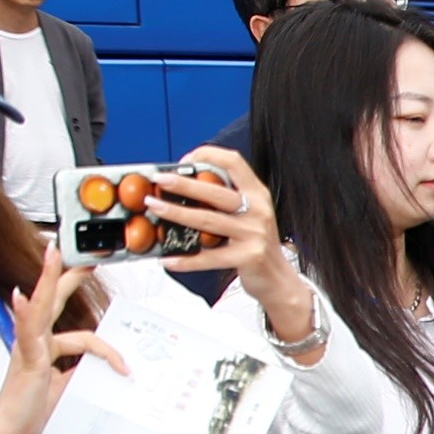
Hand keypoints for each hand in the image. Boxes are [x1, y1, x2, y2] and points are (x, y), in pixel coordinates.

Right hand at [0, 248, 127, 433]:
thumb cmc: (33, 412)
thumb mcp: (69, 388)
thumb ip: (83, 372)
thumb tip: (109, 367)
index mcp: (44, 347)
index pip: (67, 318)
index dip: (83, 307)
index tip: (97, 292)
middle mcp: (34, 342)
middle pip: (51, 300)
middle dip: (64, 274)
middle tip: (78, 250)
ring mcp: (28, 349)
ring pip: (42, 309)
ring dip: (48, 280)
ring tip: (52, 255)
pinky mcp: (26, 361)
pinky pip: (26, 333)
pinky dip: (24, 313)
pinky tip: (20, 297)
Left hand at [150, 146, 319, 352]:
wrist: (278, 278)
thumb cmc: (256, 242)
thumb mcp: (251, 213)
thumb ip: (227, 197)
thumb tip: (185, 183)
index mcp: (257, 194)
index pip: (234, 163)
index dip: (208, 155)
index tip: (185, 161)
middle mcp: (258, 211)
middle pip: (216, 192)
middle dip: (183, 183)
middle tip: (159, 180)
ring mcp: (254, 234)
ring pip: (208, 220)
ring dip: (176, 213)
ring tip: (155, 208)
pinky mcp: (248, 257)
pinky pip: (210, 258)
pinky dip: (187, 259)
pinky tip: (168, 258)